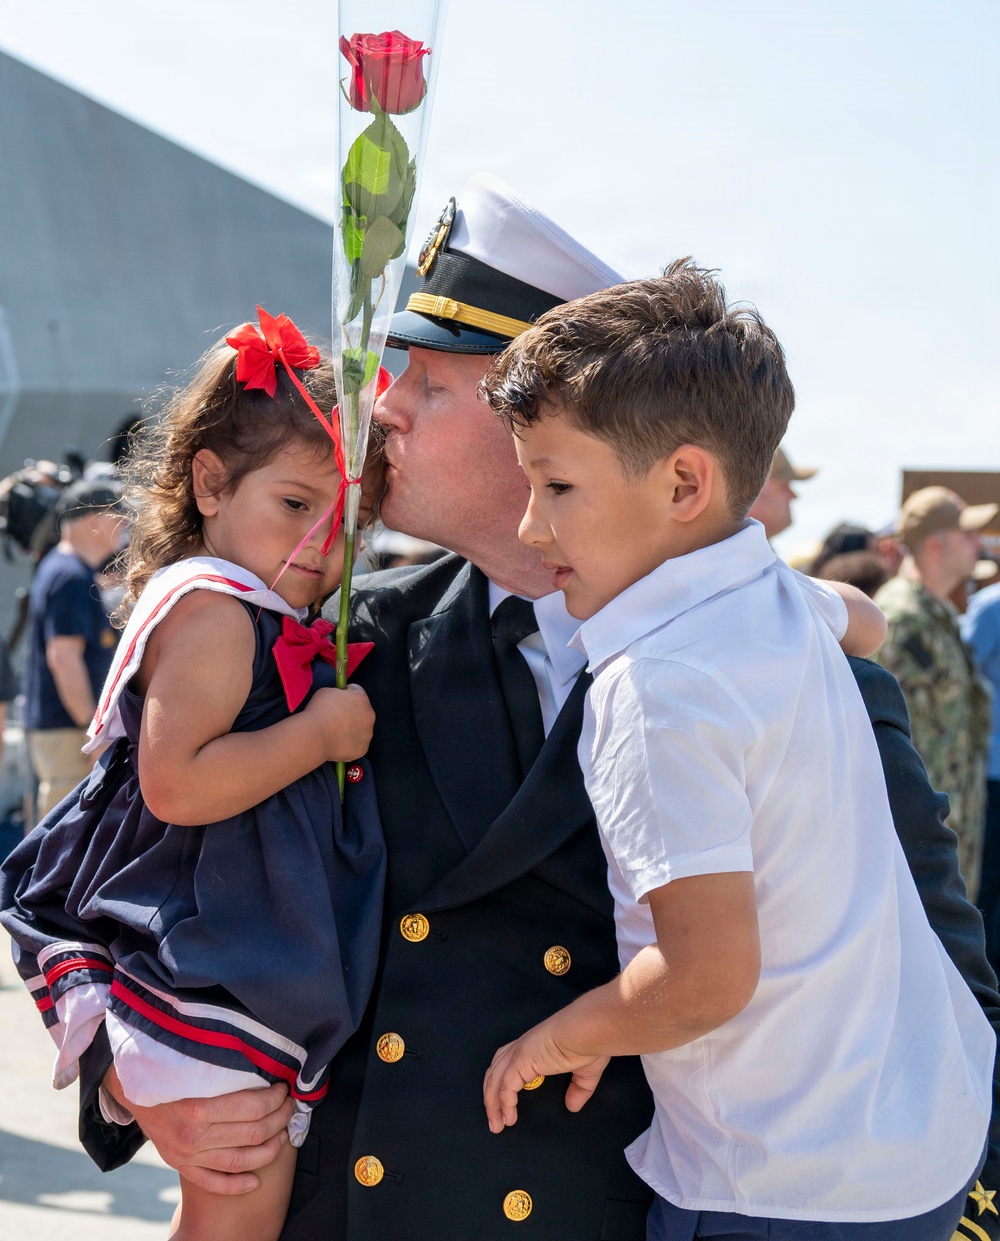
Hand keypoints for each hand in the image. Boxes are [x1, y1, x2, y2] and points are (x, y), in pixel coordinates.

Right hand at [105, 1066, 292, 1194]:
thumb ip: (228, 1073)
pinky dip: (237, 1185)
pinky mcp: (182, 1166)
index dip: (275, 1099)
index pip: (252, 1107)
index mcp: (199, 1106)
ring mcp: (187, 1155)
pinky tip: (256, 1180)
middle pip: (252, 1133)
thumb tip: (267, 1069)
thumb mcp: (198, 1067)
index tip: (284, 1089)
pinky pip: (213, 1183)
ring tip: (283, 1136)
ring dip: (269, 1150)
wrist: (135, 1090)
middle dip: (279, 1119)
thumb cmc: (173, 1072)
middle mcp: (193, 1135)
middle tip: (290, 1108)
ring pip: (240, 1161)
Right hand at [305, 684, 374, 761]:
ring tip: (334, 732)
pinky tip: (336, 743)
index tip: (339, 698)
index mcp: (361, 698)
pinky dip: (348, 744)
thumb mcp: (326, 691)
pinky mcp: (362, 749)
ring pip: (360, 729)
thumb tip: (338, 698)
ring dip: (351, 729)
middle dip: (351, 713)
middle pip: (361, 712)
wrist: (315, 736)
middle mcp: (369, 715)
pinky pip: (356, 744)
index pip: (357, 691)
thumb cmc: (319, 712)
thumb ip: (337, 693)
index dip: (346, 694)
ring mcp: (367, 733)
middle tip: (336, 718)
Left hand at [483, 1023, 609, 1132]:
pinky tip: (509, 1118)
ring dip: (492, 1105)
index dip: (502, 1082)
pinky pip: (505, 1087)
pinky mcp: (520, 1061)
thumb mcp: (584, 1072)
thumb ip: (577, 1089)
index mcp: (534, 1047)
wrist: (586, 1031)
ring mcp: (519, 1053)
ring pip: (495, 1080)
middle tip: (494, 1119)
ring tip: (496, 1125)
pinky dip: (504, 1104)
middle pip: (494, 1071)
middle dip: (490, 1095)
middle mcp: (522, 1047)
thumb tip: (572, 1105)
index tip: (504, 1104)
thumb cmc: (587, 1043)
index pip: (508, 1062)